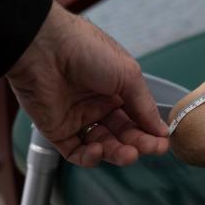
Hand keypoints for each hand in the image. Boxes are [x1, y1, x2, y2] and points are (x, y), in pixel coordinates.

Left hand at [7, 1, 169, 166]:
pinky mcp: (57, 130)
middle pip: (123, 133)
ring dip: (117, 153)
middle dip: (139, 143)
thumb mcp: (127, 73)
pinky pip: (76, 152)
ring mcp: (78, 117)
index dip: (150, 130)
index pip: (137, 116)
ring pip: (103, 145)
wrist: (42, 47)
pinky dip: (89, 158)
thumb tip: (161, 129)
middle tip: (152, 149)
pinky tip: (99, 151)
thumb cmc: (84, 49)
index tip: (163, 141)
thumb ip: (144, 105)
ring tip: (129, 154)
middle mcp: (97, 103)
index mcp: (116, 87)